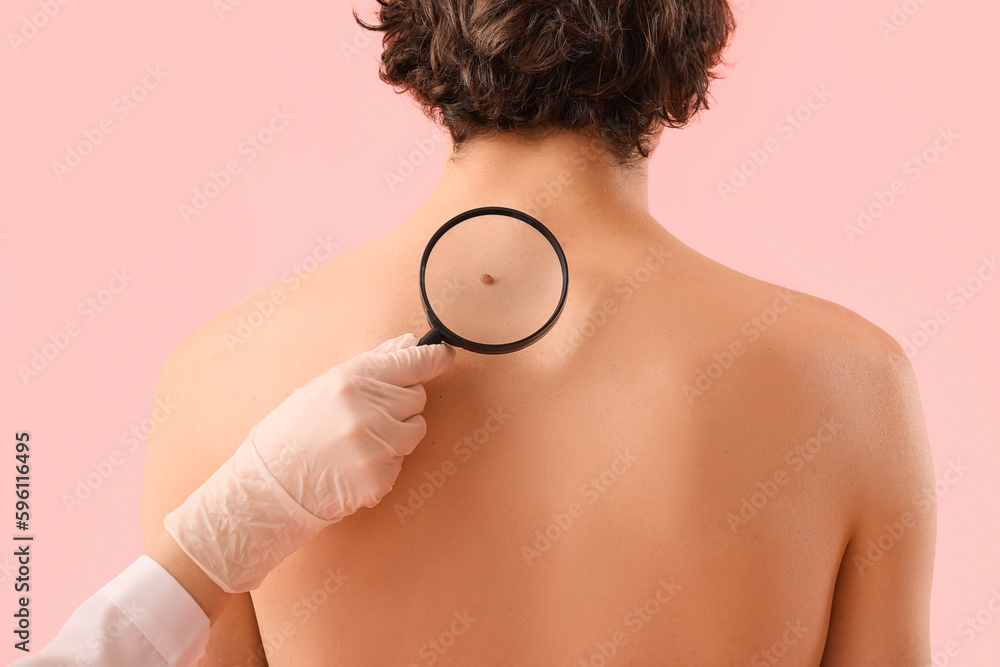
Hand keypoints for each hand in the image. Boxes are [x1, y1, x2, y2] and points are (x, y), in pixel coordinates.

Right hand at [162, 333, 454, 592]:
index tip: (445, 356)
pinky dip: (384, 464)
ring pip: (416, 429)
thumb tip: (408, 343)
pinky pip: (401, 462)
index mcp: (352, 380)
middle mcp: (368, 410)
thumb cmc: (289, 433)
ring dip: (397, 433)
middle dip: (400, 403)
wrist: (266, 489)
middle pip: (417, 397)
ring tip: (359, 441)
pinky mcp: (380, 479)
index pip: (413, 363)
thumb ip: (371, 364)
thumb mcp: (322, 387)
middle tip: (366, 415)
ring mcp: (376, 446)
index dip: (434, 359)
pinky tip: (353, 465)